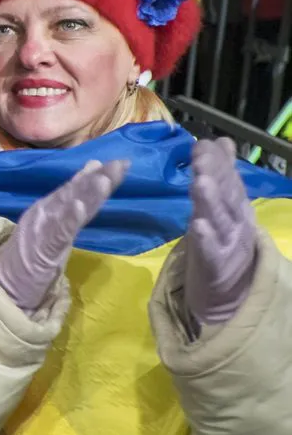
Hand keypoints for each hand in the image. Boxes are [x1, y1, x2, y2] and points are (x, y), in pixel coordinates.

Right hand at [0, 160, 127, 311]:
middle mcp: (44, 213)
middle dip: (98, 179)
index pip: (75, 189)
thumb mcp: (52, 230)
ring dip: (86, 194)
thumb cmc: (29, 259)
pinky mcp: (42, 248)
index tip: (119, 163)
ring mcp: (42, 229)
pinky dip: (69, 218)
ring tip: (103, 179)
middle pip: (74, 194)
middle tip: (120, 164)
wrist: (2, 285)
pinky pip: (58, 232)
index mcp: (48, 209)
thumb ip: (66, 212)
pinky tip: (79, 206)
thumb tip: (84, 193)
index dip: (96, 176)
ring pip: (69, 209)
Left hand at [181, 138, 258, 326]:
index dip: (218, 162)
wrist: (230, 292)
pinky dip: (206, 238)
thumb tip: (221, 142)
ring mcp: (228, 244)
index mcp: (236, 206)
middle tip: (201, 156)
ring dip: (210, 200)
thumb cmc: (221, 242)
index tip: (203, 144)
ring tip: (200, 182)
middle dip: (215, 175)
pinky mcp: (216, 266)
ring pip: (219, 220)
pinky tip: (197, 226)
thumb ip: (223, 175)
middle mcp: (236, 222)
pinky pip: (210, 251)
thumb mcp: (223, 206)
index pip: (229, 180)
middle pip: (226, 196)